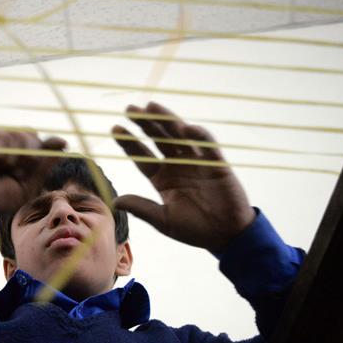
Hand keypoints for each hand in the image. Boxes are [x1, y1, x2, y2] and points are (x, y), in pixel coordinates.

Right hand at [0, 129, 66, 231]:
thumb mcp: (24, 188)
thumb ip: (43, 167)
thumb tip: (63, 143)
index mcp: (21, 160)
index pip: (38, 144)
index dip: (46, 146)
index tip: (57, 147)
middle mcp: (7, 148)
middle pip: (29, 135)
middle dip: (27, 152)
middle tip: (15, 168)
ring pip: (13, 134)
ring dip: (10, 153)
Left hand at [112, 102, 254, 252]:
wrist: (227, 235)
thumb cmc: (195, 229)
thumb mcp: (164, 220)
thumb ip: (141, 208)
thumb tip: (115, 200)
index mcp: (162, 178)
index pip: (142, 156)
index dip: (129, 142)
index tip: (115, 129)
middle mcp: (177, 165)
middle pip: (157, 139)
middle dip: (144, 123)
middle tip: (129, 109)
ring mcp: (196, 161)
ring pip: (178, 134)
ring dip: (166, 119)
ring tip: (150, 106)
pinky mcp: (216, 162)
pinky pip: (206, 143)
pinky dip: (197, 134)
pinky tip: (183, 128)